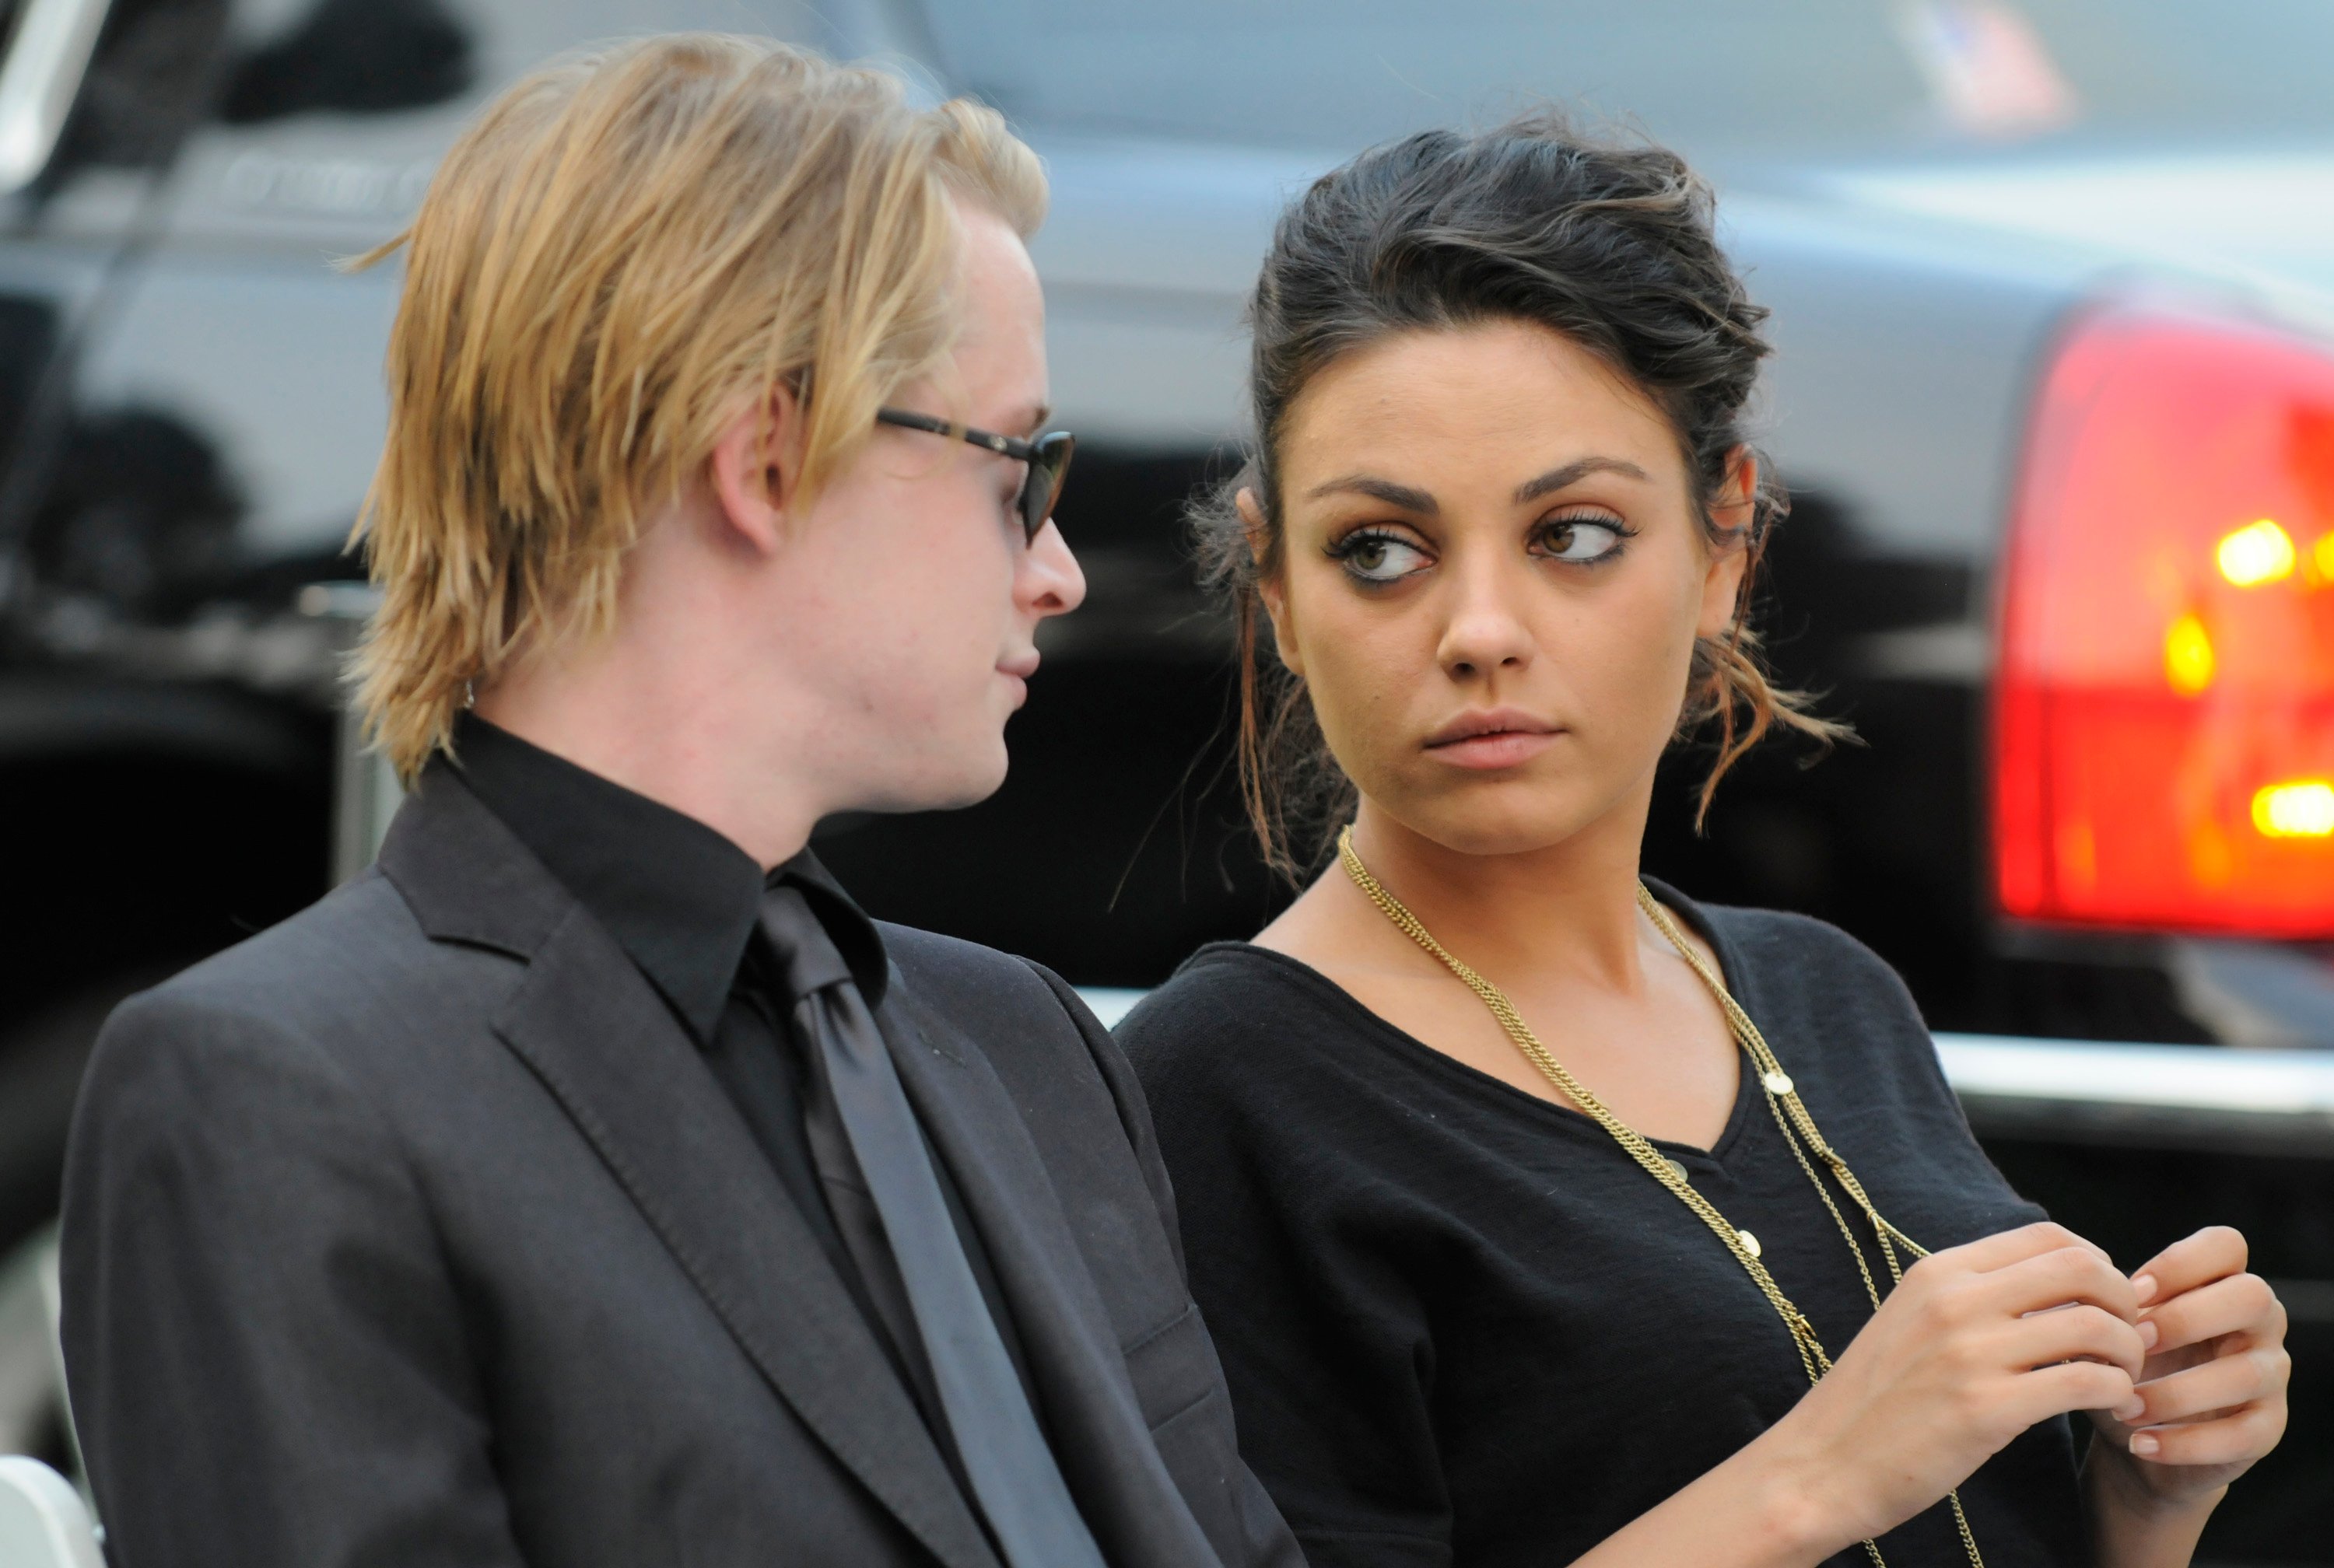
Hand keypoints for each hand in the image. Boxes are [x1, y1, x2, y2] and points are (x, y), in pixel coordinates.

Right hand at [1762, 1222, 2145, 1551]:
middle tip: (2129, 1342)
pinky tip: (2110, 1409)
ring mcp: (1969, 1354)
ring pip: (2095, 1326)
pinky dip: (2117, 1393)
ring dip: (2130, 1353)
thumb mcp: (1912, 1324)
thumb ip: (1973, 1299)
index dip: (2098, 1264)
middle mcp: (1955, 1301)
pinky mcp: (1985, 1410)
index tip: (2105, 1303)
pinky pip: (2086, 1382)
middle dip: (2126, 1303)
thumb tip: (2056, 1288)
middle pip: (2083, 1269)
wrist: (1822, 1466)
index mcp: (1938, 1274)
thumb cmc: (1875, 1403)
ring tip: (2123, 1381)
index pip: (2049, 1236)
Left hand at [2088, 1226, 2288, 1508]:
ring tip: (2124, 1407)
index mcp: (2220, 1283)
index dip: (2181, 1262)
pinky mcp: (2268, 1427)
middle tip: (2133, 1344)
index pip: (2227, 1245)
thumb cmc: (2121, 1363)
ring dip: (2176, 1392)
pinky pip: (2244, 1434)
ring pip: (2246, 1372)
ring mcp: (2270, 1374)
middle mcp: (2258, 1322)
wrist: (2137, 1435)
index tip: (2132, 1292)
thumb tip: (2059, 1295)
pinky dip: (2186, 1442)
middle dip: (2186, 1318)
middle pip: (2252, 1296)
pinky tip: (2140, 1443)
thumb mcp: (2106, 1329)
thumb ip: (2093, 1304)